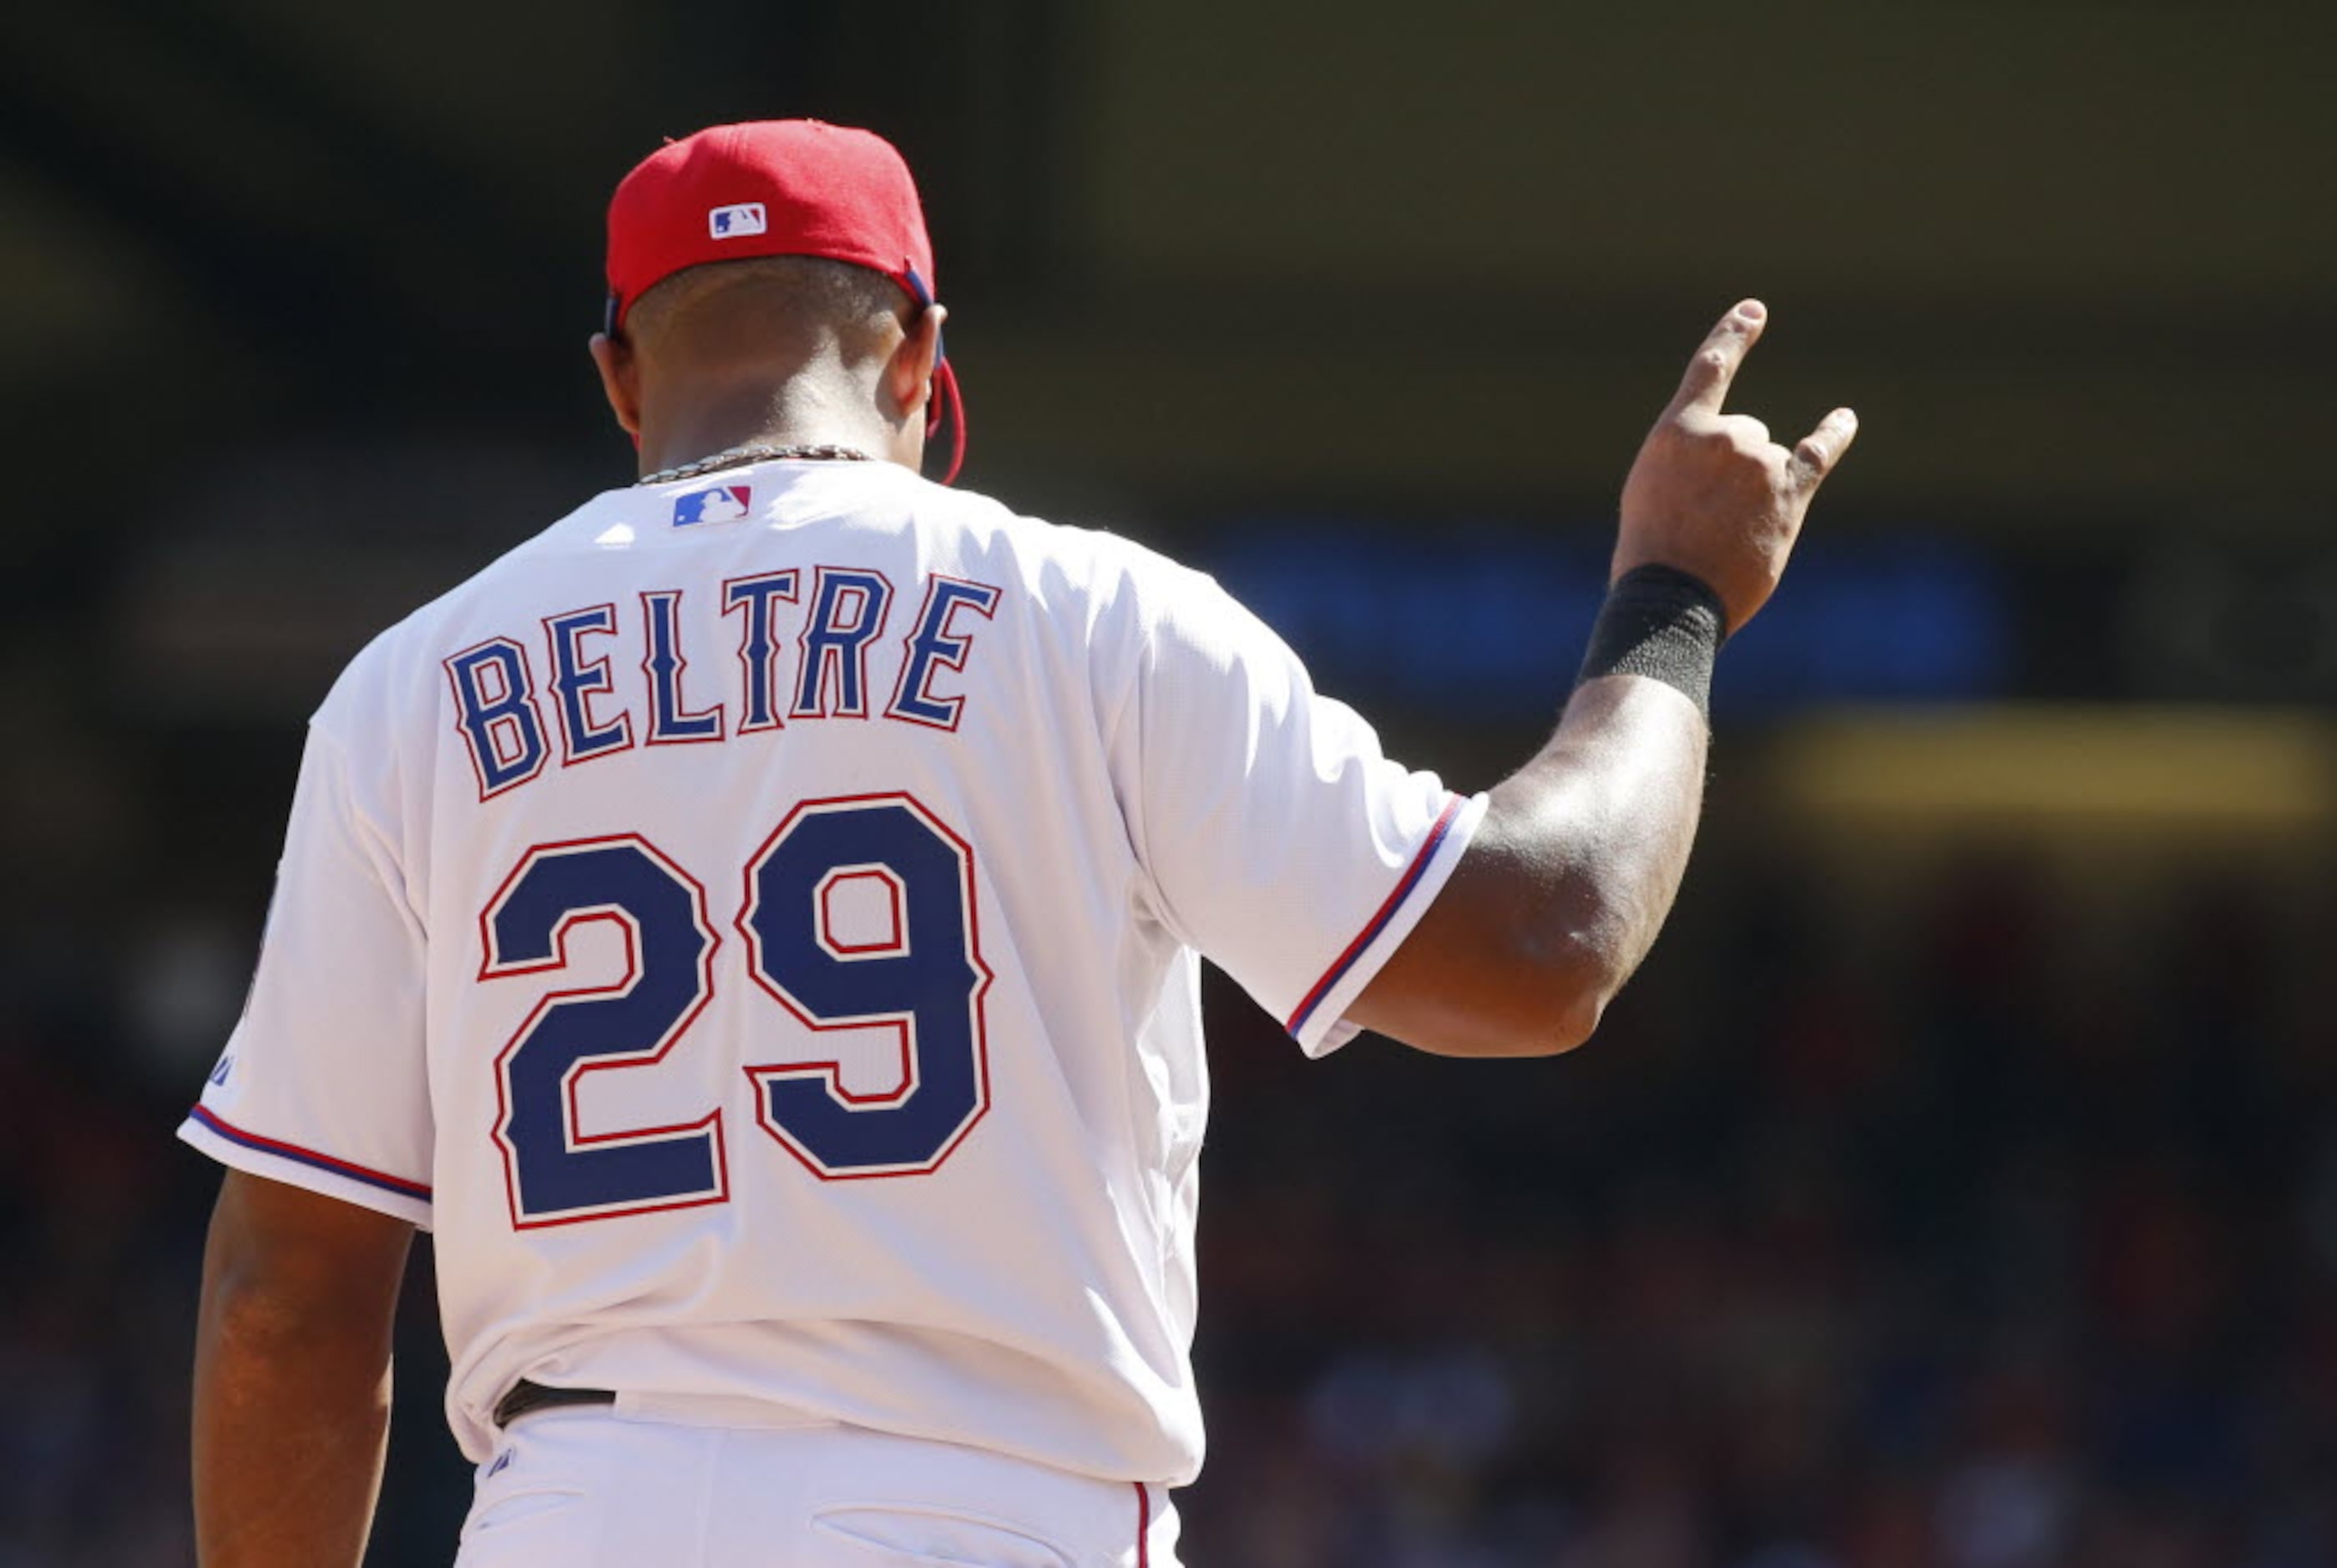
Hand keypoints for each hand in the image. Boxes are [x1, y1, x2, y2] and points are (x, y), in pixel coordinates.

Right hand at [1615, 300, 1857, 634]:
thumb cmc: (1651, 550)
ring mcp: (1759, 463)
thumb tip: (1727, 455)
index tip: (1754, 311)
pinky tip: (1844, 419)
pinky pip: (1818, 453)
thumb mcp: (1650, 487)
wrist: (1671, 598)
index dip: (1733, 336)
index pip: (1711, 369)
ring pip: (1767, 457)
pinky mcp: (1789, 494)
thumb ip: (1687, 456)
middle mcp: (1723, 436)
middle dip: (1729, 470)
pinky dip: (1834, 434)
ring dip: (1754, 488)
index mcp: (1677, 432)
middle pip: (1743, 433)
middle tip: (1703, 518)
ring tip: (1728, 531)